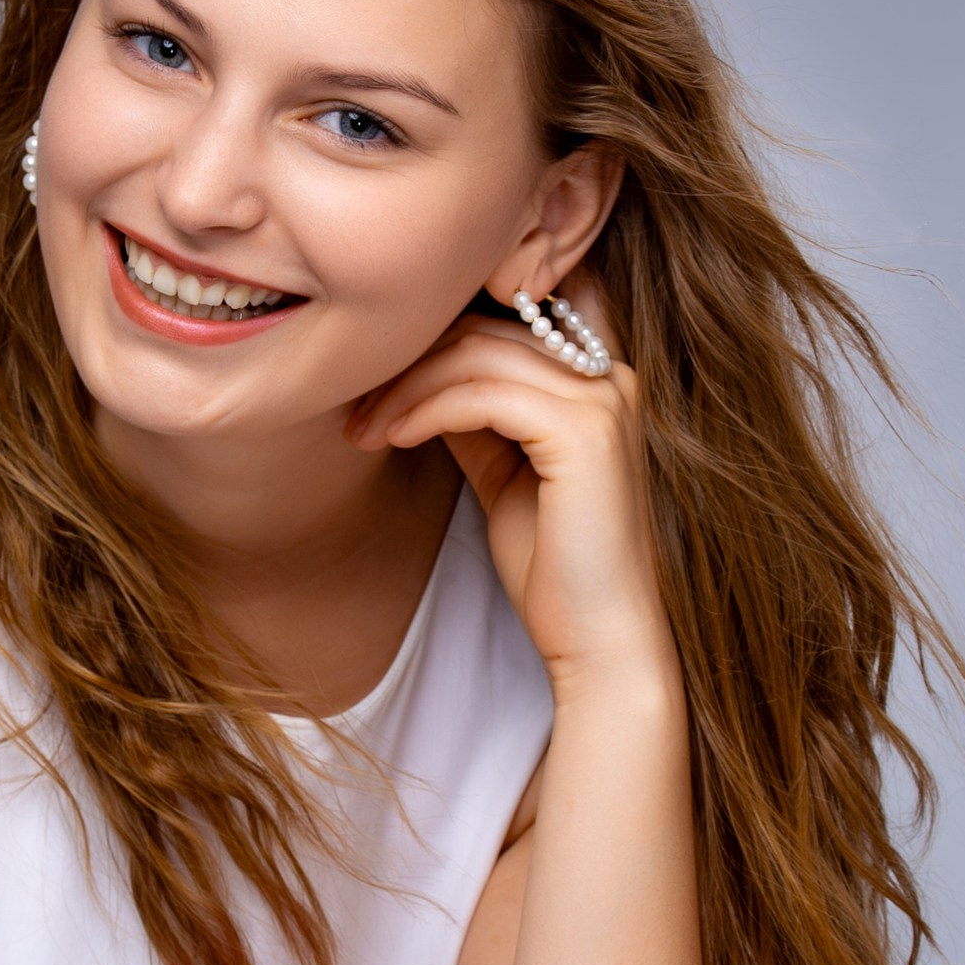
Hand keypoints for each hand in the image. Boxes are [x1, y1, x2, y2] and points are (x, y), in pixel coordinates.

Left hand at [345, 305, 673, 689]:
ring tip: (363, 428)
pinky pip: (481, 396)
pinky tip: (393, 437)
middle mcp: (609, 377)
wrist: (598, 638)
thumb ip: (474, 418)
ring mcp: (602, 400)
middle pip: (483, 331)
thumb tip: (418, 377)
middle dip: (408, 364)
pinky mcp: (583, 432)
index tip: (373, 388)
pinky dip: (426, 410)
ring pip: (476, 356)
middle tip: (355, 409)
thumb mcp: (502, 473)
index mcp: (597, 380)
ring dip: (405, 389)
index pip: (500, 325)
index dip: (430, 344)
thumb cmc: (553, 568)